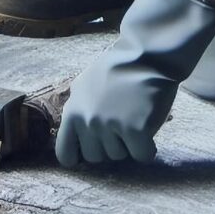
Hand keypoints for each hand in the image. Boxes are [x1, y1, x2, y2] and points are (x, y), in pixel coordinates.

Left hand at [54, 0, 214, 164]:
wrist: (146, 55)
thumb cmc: (118, 68)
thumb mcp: (85, 86)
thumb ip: (79, 109)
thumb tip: (76, 132)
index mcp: (72, 112)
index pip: (66, 154)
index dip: (80, 155)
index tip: (94, 148)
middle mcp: (88, 122)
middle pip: (96, 157)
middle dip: (109, 146)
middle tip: (121, 127)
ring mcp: (111, 127)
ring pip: (119, 157)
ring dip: (129, 144)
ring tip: (135, 120)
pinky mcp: (135, 130)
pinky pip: (142, 156)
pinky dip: (148, 148)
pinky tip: (149, 129)